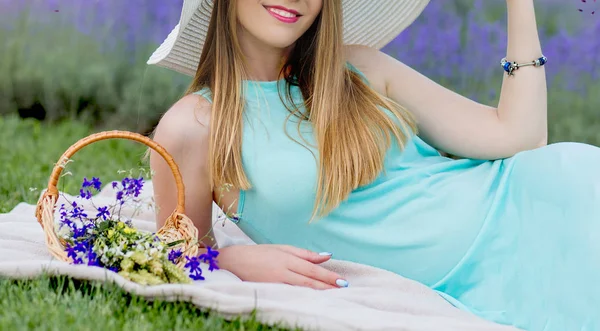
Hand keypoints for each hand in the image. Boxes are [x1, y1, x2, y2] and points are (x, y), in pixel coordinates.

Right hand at [218, 244, 348, 289]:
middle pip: (309, 280)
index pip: (312, 268)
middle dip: (327, 285)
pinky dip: (303, 296)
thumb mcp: (282, 248)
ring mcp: (275, 282)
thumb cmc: (259, 253)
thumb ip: (305, 254)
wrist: (233, 261)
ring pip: (301, 289)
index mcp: (287, 258)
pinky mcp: (269, 290)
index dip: (328, 275)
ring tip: (332, 295)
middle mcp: (283, 271)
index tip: (341, 281)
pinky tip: (313, 299)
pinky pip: (290, 294)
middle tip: (343, 289)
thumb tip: (326, 256)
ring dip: (318, 292)